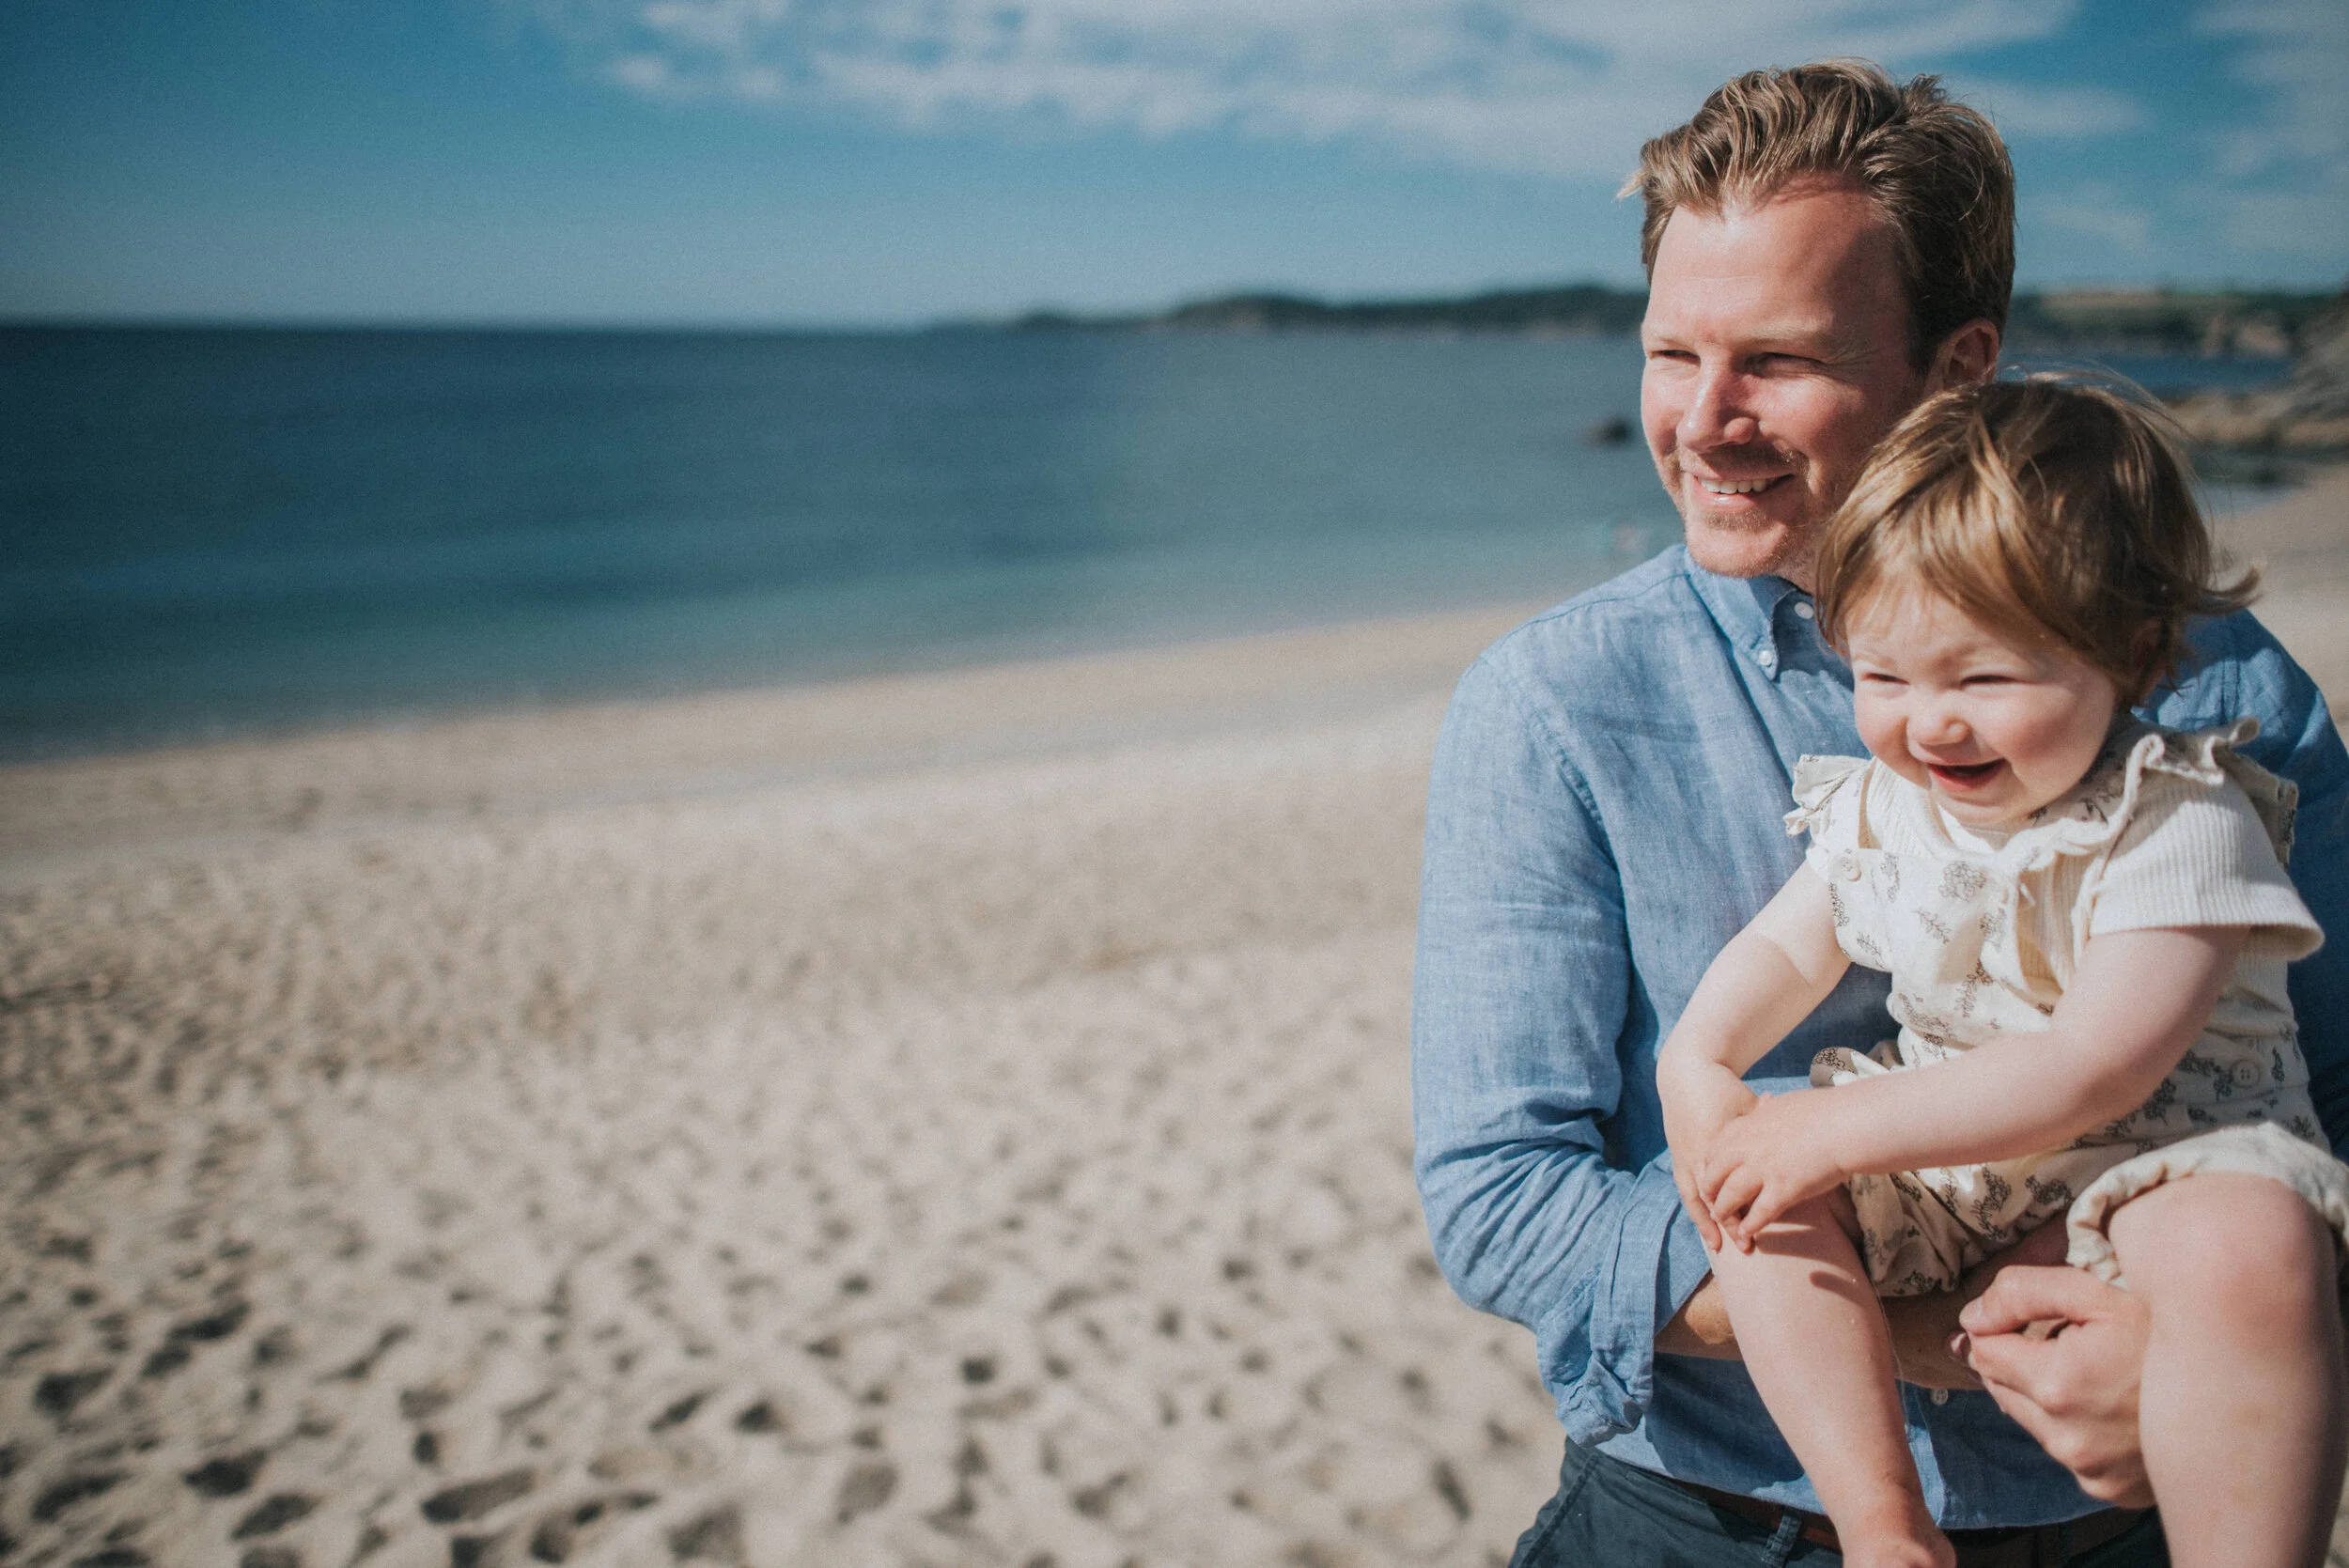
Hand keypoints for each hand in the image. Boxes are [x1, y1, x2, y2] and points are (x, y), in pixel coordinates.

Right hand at [1660, 1064, 1755, 1252]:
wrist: (1687, 1073)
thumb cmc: (1723, 1089)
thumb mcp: (1749, 1107)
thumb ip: (1767, 1128)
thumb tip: (1795, 1146)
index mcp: (1718, 1143)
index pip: (1732, 1186)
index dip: (1746, 1210)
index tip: (1761, 1227)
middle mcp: (1698, 1154)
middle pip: (1714, 1198)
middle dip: (1728, 1224)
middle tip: (1745, 1246)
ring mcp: (1685, 1156)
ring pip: (1695, 1197)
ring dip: (1705, 1222)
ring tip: (1716, 1246)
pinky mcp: (1678, 1155)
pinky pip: (1685, 1187)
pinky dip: (1695, 1207)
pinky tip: (1702, 1223)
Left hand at [1694, 1091, 1848, 1248]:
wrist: (1845, 1124)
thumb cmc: (1824, 1111)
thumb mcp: (1785, 1102)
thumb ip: (1768, 1107)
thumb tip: (1765, 1101)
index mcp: (1749, 1126)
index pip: (1716, 1148)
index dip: (1711, 1165)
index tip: (1712, 1175)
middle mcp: (1749, 1148)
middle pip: (1715, 1174)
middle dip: (1710, 1191)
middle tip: (1711, 1203)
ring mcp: (1763, 1169)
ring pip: (1731, 1196)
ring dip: (1725, 1213)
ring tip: (1724, 1224)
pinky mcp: (1783, 1189)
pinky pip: (1759, 1214)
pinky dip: (1750, 1227)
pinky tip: (1748, 1236)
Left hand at [1955, 1264, 2152, 1505]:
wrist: (2240, 1384)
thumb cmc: (2170, 1330)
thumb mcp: (2098, 1291)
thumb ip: (2024, 1293)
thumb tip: (1973, 1316)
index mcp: (2056, 1386)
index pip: (1983, 1353)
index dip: (2001, 1328)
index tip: (2029, 1316)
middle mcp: (2067, 1440)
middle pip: (2001, 1390)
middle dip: (2021, 1361)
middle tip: (2070, 1341)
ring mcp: (2090, 1471)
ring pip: (2032, 1422)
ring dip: (2047, 1395)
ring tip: (2099, 1373)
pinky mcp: (2110, 1490)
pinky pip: (2068, 1451)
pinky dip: (2077, 1427)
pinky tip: (2115, 1406)